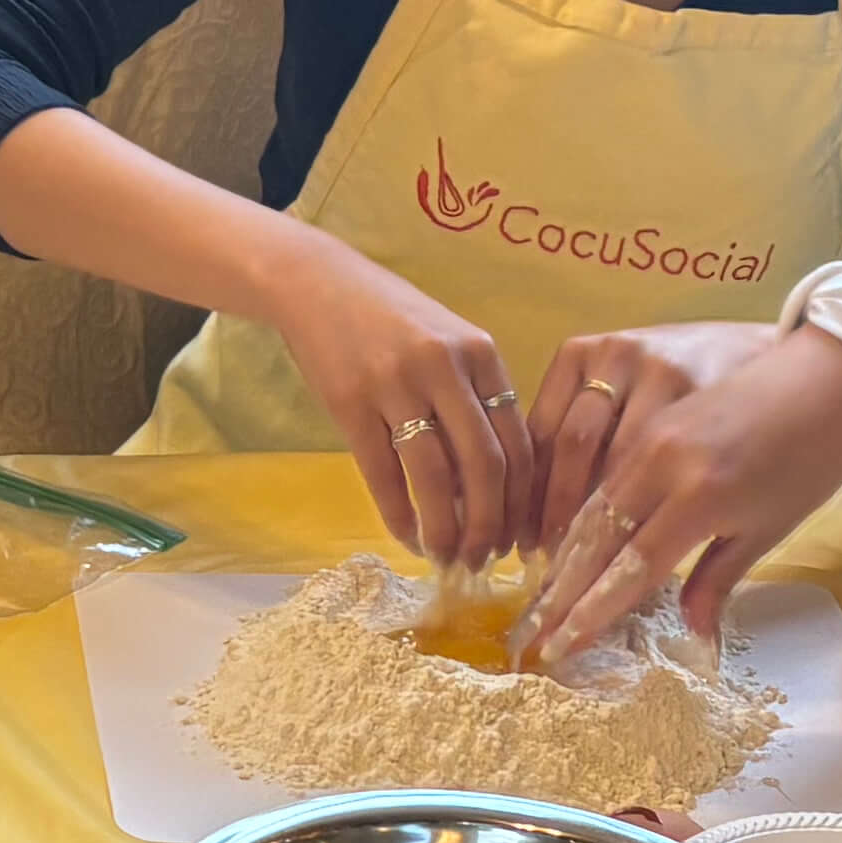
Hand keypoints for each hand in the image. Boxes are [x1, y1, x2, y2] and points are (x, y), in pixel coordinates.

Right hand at [258, 238, 525, 565]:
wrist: (318, 283)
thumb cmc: (392, 318)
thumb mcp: (450, 342)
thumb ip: (476, 399)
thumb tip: (495, 486)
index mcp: (482, 354)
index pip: (519, 440)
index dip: (523, 499)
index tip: (520, 535)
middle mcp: (445, 368)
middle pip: (484, 465)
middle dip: (491, 524)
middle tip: (485, 559)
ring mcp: (395, 384)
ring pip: (435, 477)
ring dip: (445, 529)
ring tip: (446, 557)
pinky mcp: (350, 402)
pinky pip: (382, 474)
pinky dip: (399, 515)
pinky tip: (406, 536)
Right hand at [517, 318, 841, 663]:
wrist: (829, 375)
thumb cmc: (811, 459)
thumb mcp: (770, 527)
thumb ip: (717, 577)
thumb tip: (691, 633)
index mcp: (699, 497)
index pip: (631, 566)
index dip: (592, 610)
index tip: (561, 646)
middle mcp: (661, 460)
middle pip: (596, 531)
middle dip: (562, 585)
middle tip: (533, 628)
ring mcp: (649, 429)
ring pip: (589, 494)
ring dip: (561, 544)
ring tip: (539, 587)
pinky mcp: (646, 411)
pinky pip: (596, 460)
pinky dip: (575, 499)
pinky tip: (561, 526)